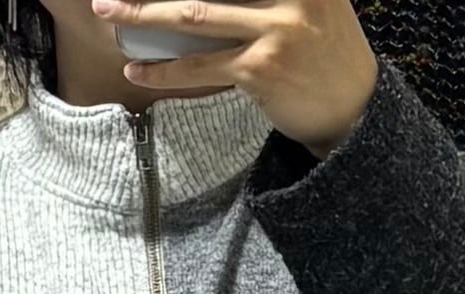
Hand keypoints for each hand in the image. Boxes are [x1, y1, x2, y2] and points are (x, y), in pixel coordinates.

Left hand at [92, 0, 377, 156]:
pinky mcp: (260, 69)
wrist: (355, 111)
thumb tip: (204, 0)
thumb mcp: (314, 1)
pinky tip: (137, 72)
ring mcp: (275, 29)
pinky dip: (164, 72)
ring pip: (194, 15)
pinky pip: (201, 68)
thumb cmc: (328, 53)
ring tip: (110, 11)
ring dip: (144, 14)